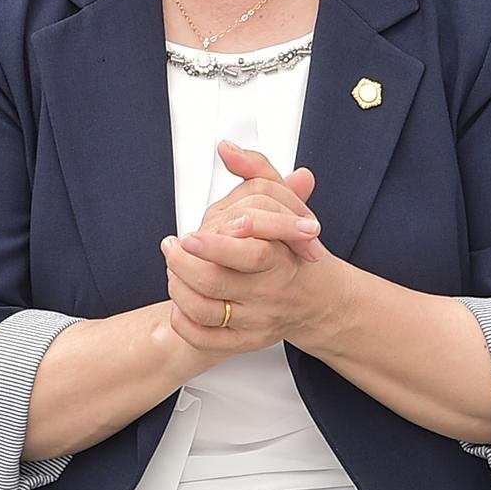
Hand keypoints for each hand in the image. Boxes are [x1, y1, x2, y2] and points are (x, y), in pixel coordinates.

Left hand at [162, 144, 344, 356]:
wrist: (318, 299)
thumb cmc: (294, 248)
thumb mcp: (284, 202)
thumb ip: (257, 171)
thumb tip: (228, 149)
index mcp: (280, 258)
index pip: (249, 253)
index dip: (215, 245)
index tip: (190, 235)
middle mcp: (269, 291)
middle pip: (217, 282)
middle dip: (183, 263)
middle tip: (172, 245)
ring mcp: (256, 319)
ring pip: (206, 310)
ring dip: (178, 287)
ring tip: (172, 267)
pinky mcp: (244, 340)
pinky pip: (206, 339)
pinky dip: (185, 321)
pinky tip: (179, 301)